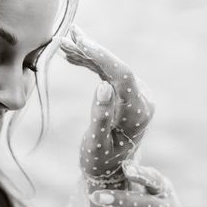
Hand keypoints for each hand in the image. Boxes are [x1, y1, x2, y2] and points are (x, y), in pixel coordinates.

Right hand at [60, 25, 155, 178]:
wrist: (110, 172)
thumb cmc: (100, 161)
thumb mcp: (96, 143)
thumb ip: (100, 116)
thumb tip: (103, 86)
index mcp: (137, 112)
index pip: (122, 75)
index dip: (102, 57)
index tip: (81, 43)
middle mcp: (141, 100)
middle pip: (116, 67)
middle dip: (91, 50)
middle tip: (69, 35)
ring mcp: (134, 96)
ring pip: (110, 68)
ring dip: (88, 55)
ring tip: (65, 43)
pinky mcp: (124, 96)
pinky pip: (107, 75)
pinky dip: (90, 65)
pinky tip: (73, 57)